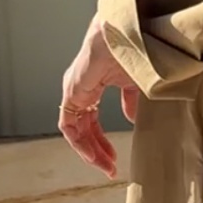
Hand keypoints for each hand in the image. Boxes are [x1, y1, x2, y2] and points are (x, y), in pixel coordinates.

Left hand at [59, 18, 140, 178]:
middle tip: (111, 168)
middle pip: (84, 127)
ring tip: (105, 167)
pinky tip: (94, 156)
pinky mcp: (71, 92)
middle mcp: (81, 89)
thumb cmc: (134, 49)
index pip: (92, 119)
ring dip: (90, 151)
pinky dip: (80, 142)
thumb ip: (129, 101)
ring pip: (76, 129)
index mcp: (94, 84)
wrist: (127, 34)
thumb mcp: (134, 83)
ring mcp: (74, 91)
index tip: (116, 157)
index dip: (103, 140)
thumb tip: (131, 118)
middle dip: (98, 150)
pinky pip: (69, 125)